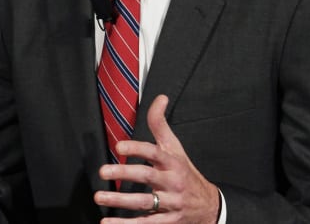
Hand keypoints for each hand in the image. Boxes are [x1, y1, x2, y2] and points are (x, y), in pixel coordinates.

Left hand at [93, 94, 219, 222]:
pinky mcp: (168, 221)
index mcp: (173, 162)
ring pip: (145, 203)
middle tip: (104, 170)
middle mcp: (172, 182)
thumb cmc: (186, 172)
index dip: (138, 148)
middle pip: (148, 177)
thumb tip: (160, 98)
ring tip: (100, 196)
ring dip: (120, 201)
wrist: (209, 205)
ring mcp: (171, 203)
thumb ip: (161, 124)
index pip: (155, 153)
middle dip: (125, 173)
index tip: (120, 145)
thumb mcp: (176, 148)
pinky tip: (108, 223)